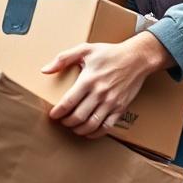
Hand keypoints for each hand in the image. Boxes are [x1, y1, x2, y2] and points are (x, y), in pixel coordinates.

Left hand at [40, 31, 172, 138]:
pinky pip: (107, 126)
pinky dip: (96, 133)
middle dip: (67, 122)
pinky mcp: (120, 108)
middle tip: (62, 121)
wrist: (136, 58)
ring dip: (79, 130)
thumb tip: (45, 70)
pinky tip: (89, 131)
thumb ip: (63, 58)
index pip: (68, 102)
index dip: (58, 112)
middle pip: (79, 116)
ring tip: (73, 127)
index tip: (52, 115)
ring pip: (92, 124)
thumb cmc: (109, 53)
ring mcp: (111, 102)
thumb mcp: (85, 49)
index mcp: (88, 80)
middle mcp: (99, 93)